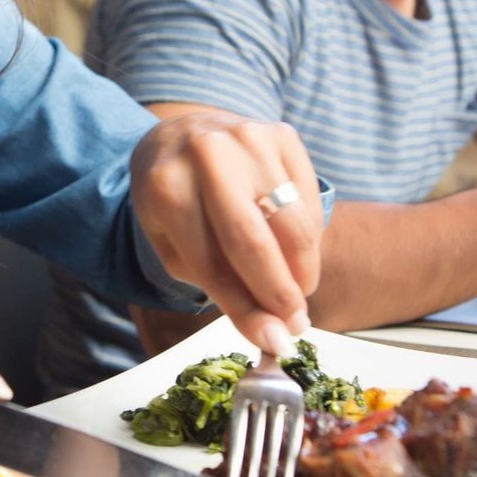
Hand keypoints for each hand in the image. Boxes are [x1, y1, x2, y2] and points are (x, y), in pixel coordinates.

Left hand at [128, 111, 322, 356]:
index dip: (246, 309)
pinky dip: (308, 236)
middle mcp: (209, 156)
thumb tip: (272, 331)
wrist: (180, 133)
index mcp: (166, 188)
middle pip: (256, 242)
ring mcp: (249, 139)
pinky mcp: (282, 134)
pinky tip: (295, 251)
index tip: (273, 342)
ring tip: (297, 293)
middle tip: (295, 327)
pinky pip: (309, 199)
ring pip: (294, 223)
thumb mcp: (173, 242)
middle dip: (281, 294)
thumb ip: (217, 284)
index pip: (212, 263)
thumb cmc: (174, 198)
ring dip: (303, 270)